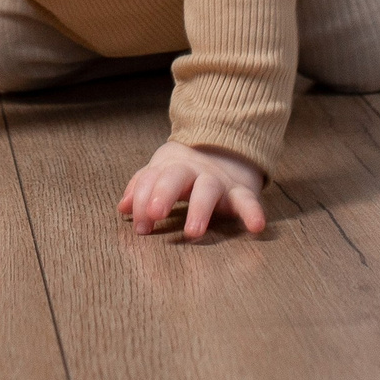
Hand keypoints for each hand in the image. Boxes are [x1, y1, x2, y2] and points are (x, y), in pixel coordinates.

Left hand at [119, 141, 266, 239]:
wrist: (225, 147)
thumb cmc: (184, 170)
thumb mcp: (161, 172)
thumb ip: (142, 188)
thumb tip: (123, 207)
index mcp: (170, 168)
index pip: (152, 179)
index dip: (143, 200)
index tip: (140, 225)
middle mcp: (192, 173)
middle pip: (176, 177)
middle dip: (163, 194)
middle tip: (155, 215)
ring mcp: (217, 181)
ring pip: (207, 190)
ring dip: (199, 210)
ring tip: (193, 232)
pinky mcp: (240, 191)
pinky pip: (248, 200)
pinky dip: (253, 212)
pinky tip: (256, 227)